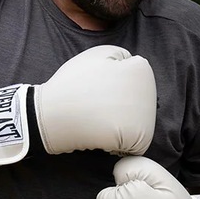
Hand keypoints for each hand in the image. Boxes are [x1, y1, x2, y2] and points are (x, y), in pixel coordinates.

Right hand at [0, 45, 155, 166]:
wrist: (50, 115)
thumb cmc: (72, 83)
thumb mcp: (99, 54)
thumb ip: (123, 56)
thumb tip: (137, 67)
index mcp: (142, 70)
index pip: (141, 78)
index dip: (121, 82)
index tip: (104, 86)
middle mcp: (149, 91)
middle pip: (144, 102)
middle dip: (126, 104)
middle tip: (100, 103)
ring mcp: (145, 116)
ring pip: (142, 124)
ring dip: (124, 124)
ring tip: (101, 118)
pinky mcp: (135, 138)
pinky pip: (136, 144)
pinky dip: (121, 143)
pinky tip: (103, 133)